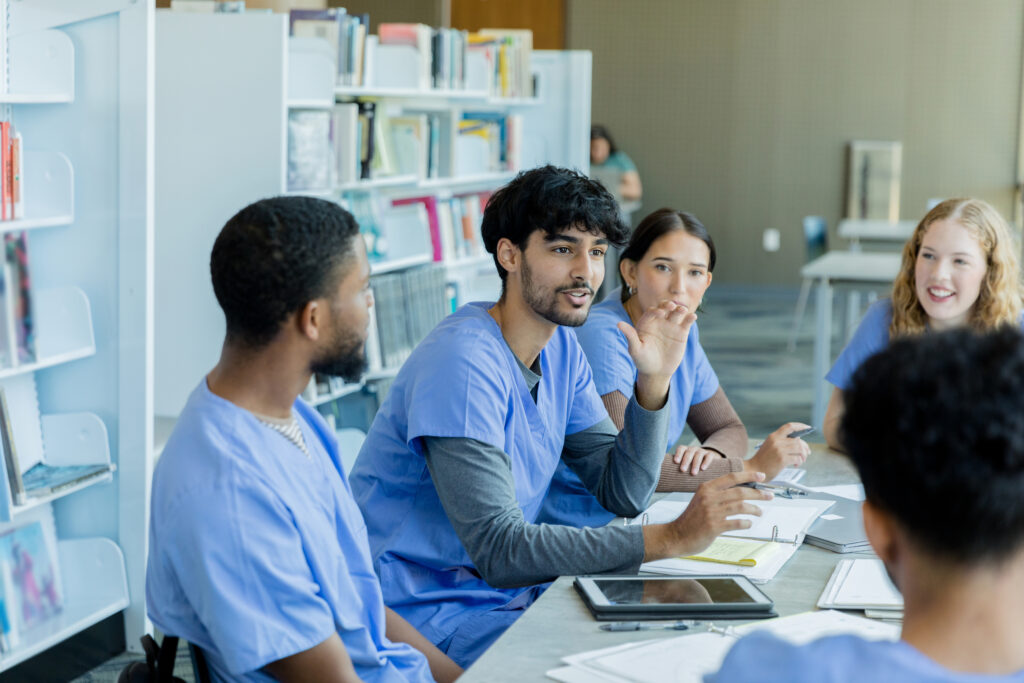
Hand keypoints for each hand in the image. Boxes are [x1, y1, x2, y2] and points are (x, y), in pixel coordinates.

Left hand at [617, 300, 694, 378]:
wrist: (656, 372)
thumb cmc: (642, 360)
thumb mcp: (635, 349)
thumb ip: (630, 336)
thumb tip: (619, 324)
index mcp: (646, 322)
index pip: (651, 311)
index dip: (655, 310)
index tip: (659, 313)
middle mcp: (659, 321)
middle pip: (664, 307)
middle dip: (668, 305)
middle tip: (671, 306)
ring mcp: (671, 325)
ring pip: (676, 312)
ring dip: (680, 309)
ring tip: (683, 310)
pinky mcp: (682, 332)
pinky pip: (686, 322)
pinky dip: (690, 318)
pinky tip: (692, 317)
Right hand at [642, 470, 773, 560]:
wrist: (676, 536)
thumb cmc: (691, 519)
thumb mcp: (701, 500)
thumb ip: (717, 494)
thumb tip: (740, 492)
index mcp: (706, 488)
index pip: (731, 477)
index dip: (748, 476)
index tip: (761, 476)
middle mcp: (709, 497)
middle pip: (740, 492)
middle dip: (758, 493)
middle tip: (769, 496)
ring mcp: (711, 512)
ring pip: (740, 506)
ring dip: (754, 509)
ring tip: (760, 512)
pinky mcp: (713, 527)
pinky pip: (736, 523)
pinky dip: (746, 523)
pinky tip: (748, 524)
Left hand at [671, 444, 722, 475]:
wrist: (707, 460)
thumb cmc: (692, 465)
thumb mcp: (686, 465)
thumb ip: (679, 468)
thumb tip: (669, 480)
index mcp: (686, 450)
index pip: (681, 448)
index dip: (678, 454)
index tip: (676, 462)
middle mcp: (693, 449)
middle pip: (689, 452)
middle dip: (685, 461)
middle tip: (683, 470)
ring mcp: (702, 451)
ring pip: (698, 455)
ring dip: (695, 464)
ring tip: (693, 473)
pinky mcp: (710, 454)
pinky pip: (708, 456)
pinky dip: (706, 462)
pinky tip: (703, 468)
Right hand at [744, 422, 811, 480]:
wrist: (754, 470)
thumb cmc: (764, 460)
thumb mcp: (770, 446)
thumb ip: (782, 442)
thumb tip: (799, 442)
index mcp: (773, 436)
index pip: (789, 426)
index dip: (800, 426)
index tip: (808, 428)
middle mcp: (776, 441)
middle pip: (798, 440)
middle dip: (805, 447)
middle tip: (807, 453)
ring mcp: (779, 450)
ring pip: (799, 448)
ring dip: (803, 455)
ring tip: (800, 461)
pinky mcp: (782, 459)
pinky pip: (797, 458)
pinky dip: (799, 462)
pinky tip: (795, 465)